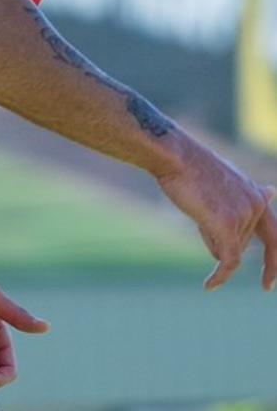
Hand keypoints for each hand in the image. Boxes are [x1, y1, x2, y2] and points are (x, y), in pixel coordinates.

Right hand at [156, 139, 276, 291]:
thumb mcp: (223, 179)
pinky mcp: (228, 226)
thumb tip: (272, 192)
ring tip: (195, 209)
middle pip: (247, 243)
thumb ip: (244, 194)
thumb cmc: (190, 166)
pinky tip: (209, 286)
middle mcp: (256, 203)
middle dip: (236, 250)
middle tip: (253, 274)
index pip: (274, 232)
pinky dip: (220, 276)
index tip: (268, 281)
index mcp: (255, 193)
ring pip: (228, 247)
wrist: (175, 156)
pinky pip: (228, 261)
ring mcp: (244, 215)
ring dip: (208, 238)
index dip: (273, 258)